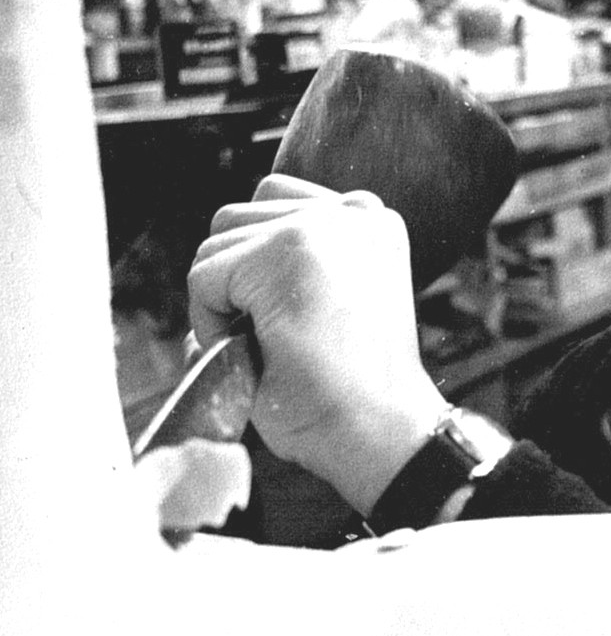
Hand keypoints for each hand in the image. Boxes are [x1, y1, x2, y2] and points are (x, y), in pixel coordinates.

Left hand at [188, 175, 449, 513]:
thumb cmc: (353, 390)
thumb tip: (214, 270)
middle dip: (237, 278)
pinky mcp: (288, 253)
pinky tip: (258, 352)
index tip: (293, 317)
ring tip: (268, 345)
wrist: (380, 431)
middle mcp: (353, 211)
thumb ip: (289, 267)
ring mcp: (320, 227)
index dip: (260, 267)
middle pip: (240, 216)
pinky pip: (205, 275)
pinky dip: (211, 321)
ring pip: (216, 245)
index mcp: (370, 221)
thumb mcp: (332, 304)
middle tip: (273, 336)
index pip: (277, 203)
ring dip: (224, 300)